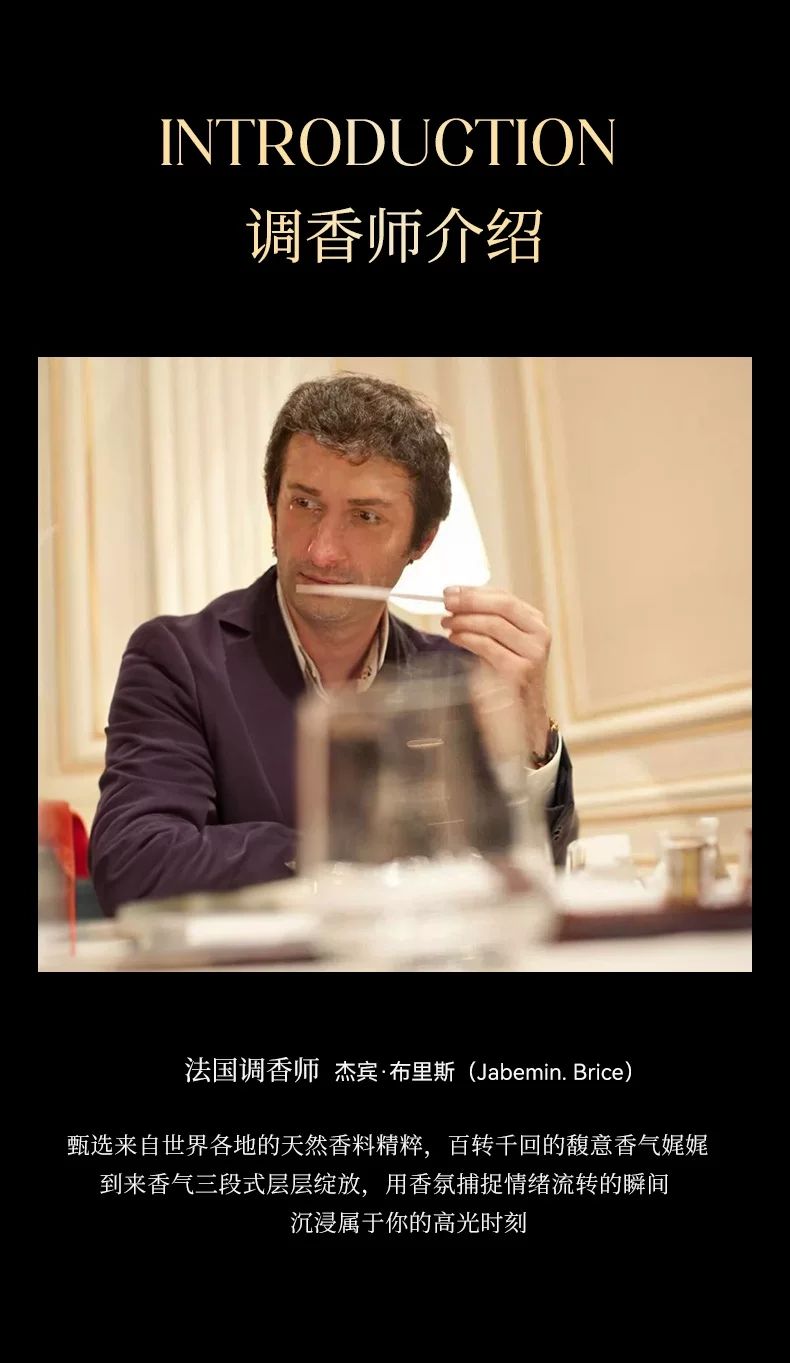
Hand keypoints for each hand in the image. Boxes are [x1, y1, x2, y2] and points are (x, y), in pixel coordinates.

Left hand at [442, 585, 551, 755]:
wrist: (522, 713)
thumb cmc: (506, 674)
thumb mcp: (502, 642)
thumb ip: (486, 619)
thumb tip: (455, 598)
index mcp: (535, 622)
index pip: (504, 597)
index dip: (474, 592)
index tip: (450, 591)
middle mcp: (539, 635)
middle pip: (502, 606)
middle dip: (470, 601)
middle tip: (446, 602)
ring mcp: (532, 654)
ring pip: (494, 624)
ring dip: (465, 620)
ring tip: (446, 623)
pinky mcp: (519, 671)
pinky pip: (487, 647)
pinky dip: (467, 639)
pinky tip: (454, 638)